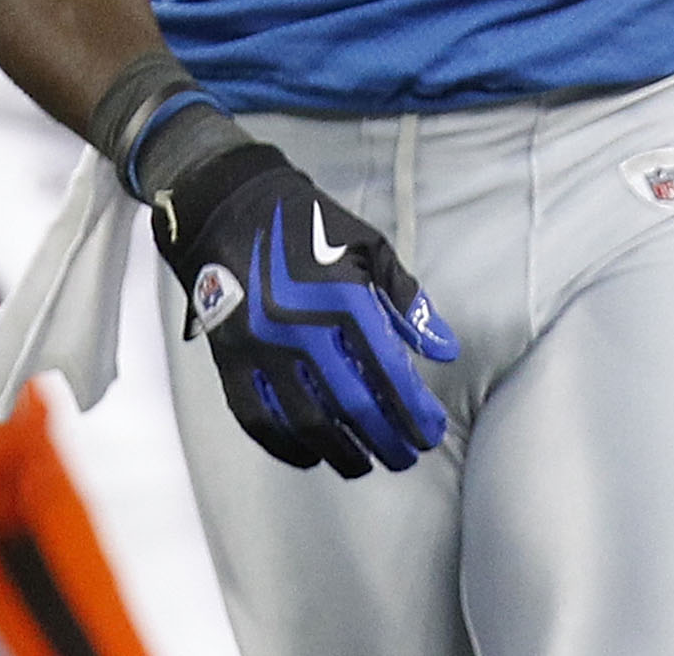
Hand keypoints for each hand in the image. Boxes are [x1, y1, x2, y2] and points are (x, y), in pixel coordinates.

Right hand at [149, 141, 459, 475]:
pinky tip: (310, 457)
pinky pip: (256, 419)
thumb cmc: (312, 227)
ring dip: (339, 451)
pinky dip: (284, 446)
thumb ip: (407, 302)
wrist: (230, 208)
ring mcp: (259, 348)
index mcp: (341, 296)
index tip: (432, 431)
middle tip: (406, 456)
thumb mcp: (370, 248)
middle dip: (384, 437)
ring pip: (304, 420)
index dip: (413, 408)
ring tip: (364, 463)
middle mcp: (299, 327)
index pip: (387, 369)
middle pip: (349, 403)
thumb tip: (444, 352)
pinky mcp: (229, 360)